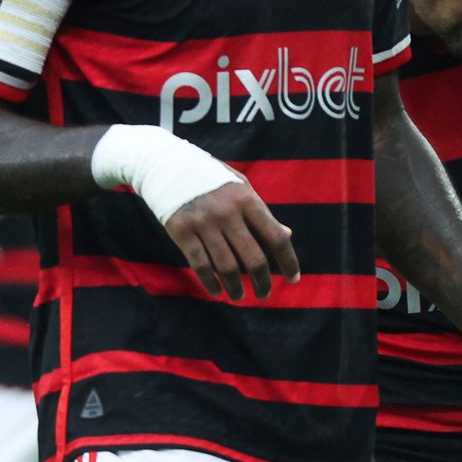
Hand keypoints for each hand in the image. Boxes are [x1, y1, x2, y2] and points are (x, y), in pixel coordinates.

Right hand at [160, 180, 298, 299]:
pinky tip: (217, 292)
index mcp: (248, 200)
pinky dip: (211, 283)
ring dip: (236, 287)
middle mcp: (228, 213)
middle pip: (253, 258)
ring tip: (239, 296)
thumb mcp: (242, 188)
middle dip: (262, 282)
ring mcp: (204, 223)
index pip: (276, 237)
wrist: (168, 165)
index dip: (288, 261)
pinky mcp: (182, 231)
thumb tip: (286, 235)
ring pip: (226, 266)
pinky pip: (200, 265)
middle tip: (264, 295)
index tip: (293, 279)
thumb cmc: (213, 180)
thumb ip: (263, 213)